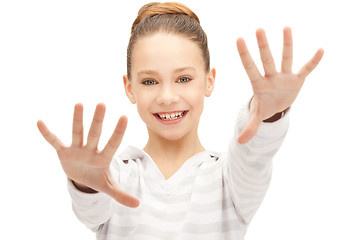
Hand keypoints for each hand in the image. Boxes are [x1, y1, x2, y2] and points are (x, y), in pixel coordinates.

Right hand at [37, 103, 139, 207]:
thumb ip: (122, 195)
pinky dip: (47, 134)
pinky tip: (40, 123)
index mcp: (103, 158)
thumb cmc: (97, 178)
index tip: (125, 116)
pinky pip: (55, 142)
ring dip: (78, 120)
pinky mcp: (64, 152)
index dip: (118, 132)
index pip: (113, 144)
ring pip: (78, 132)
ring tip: (79, 104)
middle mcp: (91, 150)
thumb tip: (138, 204)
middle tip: (102, 104)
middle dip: (98, 120)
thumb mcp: (109, 187)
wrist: (82, 178)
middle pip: (95, 134)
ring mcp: (77, 149)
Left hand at [236, 27, 323, 143]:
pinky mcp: (297, 79)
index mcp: (259, 84)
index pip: (250, 68)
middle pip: (266, 60)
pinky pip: (306, 69)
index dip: (244, 55)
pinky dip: (313, 62)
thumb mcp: (258, 116)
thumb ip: (250, 127)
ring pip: (285, 59)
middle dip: (263, 47)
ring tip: (286, 28)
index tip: (238, 39)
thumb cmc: (265, 106)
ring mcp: (284, 76)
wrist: (277, 103)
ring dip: (286, 45)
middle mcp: (271, 76)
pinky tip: (320, 51)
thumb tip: (240, 143)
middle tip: (258, 30)